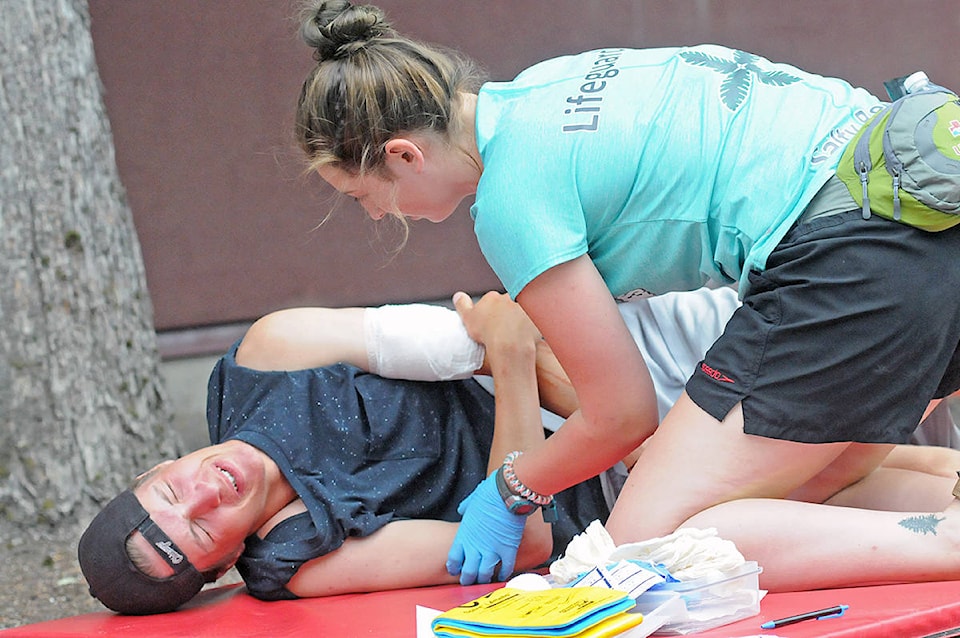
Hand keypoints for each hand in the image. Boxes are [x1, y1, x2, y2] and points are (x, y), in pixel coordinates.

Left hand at [446, 470, 525, 584]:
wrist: (507, 493)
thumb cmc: (489, 493)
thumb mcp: (471, 500)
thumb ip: (465, 507)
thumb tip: (462, 509)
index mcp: (464, 534)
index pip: (454, 559)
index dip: (454, 568)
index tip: (456, 571)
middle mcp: (476, 546)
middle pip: (468, 572)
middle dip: (467, 579)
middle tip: (469, 582)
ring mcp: (492, 549)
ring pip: (484, 574)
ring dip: (484, 580)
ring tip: (484, 581)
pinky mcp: (508, 549)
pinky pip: (505, 568)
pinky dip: (503, 574)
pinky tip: (503, 575)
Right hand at [453, 291, 540, 375]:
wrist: (509, 343)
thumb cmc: (488, 332)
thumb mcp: (467, 318)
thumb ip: (462, 305)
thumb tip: (458, 296)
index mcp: (492, 297)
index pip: (491, 301)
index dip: (490, 312)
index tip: (490, 323)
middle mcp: (509, 297)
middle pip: (507, 303)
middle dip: (506, 313)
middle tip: (503, 329)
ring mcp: (524, 305)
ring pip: (521, 309)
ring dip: (519, 317)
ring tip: (515, 333)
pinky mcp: (537, 315)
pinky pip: (534, 319)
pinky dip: (531, 325)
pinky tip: (528, 334)